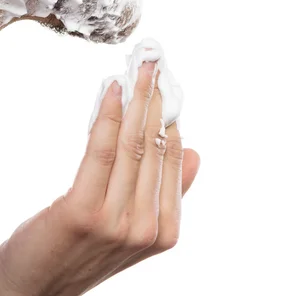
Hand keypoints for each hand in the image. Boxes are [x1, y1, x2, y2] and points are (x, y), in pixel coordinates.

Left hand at [0, 62, 199, 295]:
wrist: (37, 287)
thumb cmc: (85, 251)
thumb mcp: (135, 231)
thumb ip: (167, 195)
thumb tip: (193, 153)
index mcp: (164, 232)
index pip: (173, 158)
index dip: (170, 116)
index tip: (167, 87)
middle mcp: (145, 228)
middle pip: (154, 147)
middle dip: (155, 100)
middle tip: (153, 67)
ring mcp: (114, 221)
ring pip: (132, 144)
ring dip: (136, 100)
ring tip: (138, 71)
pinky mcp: (82, 211)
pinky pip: (102, 150)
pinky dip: (109, 115)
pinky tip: (113, 92)